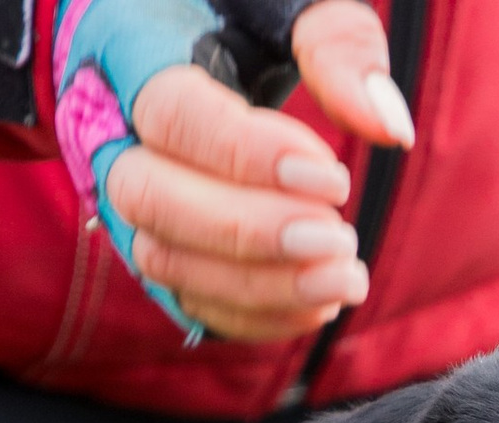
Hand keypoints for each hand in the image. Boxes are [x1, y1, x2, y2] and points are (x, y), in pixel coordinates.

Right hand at [107, 1, 412, 344]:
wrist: (197, 45)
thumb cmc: (245, 18)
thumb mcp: (289, 6)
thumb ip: (336, 45)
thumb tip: (388, 126)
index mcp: (131, 50)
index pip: (173, 116)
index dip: (249, 158)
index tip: (331, 181)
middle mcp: (110, 132)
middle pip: (151, 198)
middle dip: (250, 232)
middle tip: (336, 237)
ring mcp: (127, 201)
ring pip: (166, 262)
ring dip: (262, 286)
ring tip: (345, 276)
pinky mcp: (159, 252)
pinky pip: (191, 303)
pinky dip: (259, 316)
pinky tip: (322, 302)